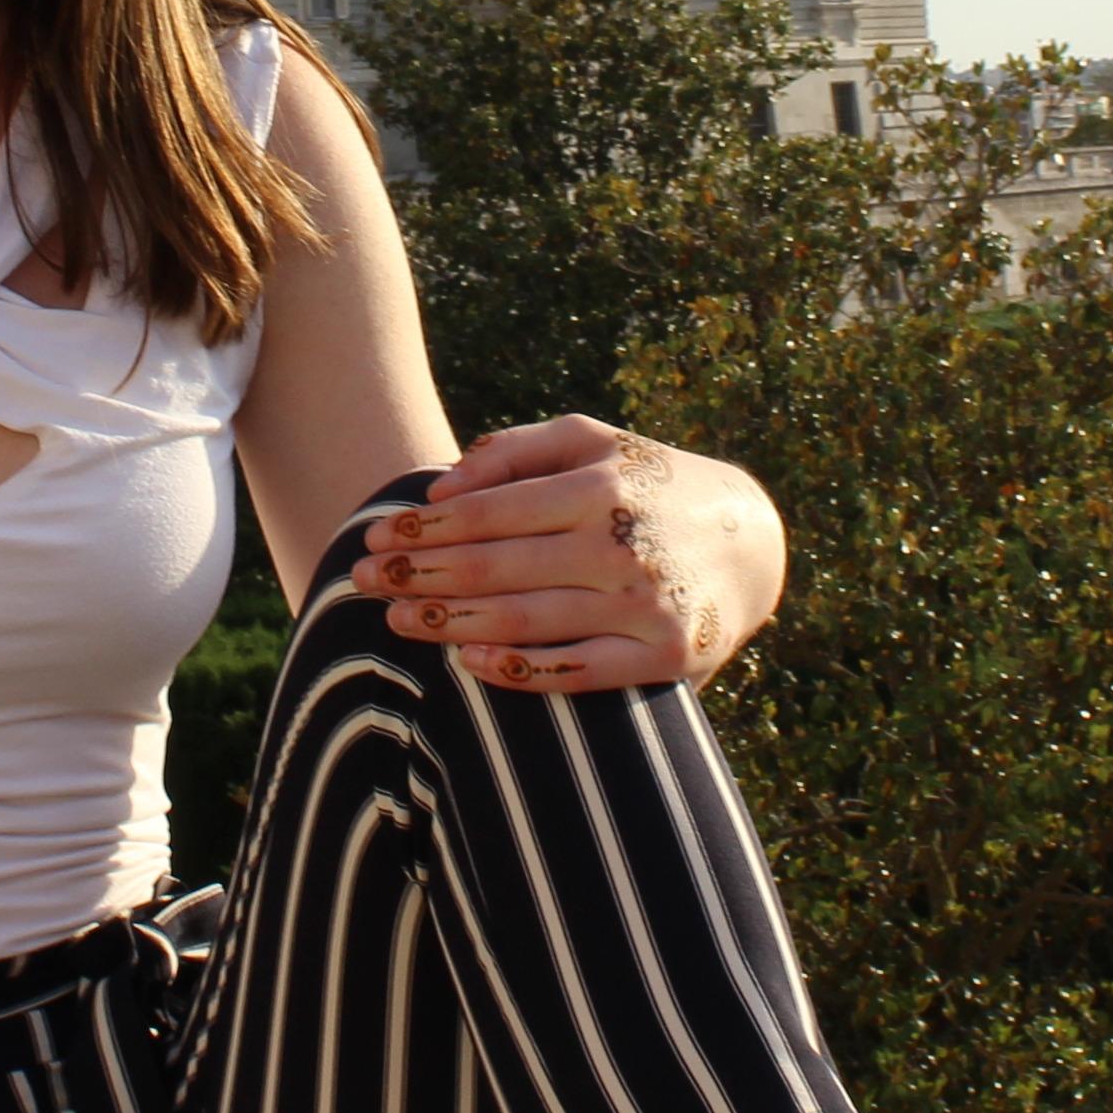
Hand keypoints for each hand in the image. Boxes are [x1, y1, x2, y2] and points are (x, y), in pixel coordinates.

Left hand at [353, 416, 780, 691]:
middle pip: (498, 568)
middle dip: (420, 576)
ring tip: (397, 621)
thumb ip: (517, 450)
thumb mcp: (594, 441)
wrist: (751, 542)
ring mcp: (645, 605)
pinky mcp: (666, 658)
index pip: (490, 512)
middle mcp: (622, 545)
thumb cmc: (647, 484)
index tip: (376, 537)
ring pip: (528, 621)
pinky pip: (579, 671)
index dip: (425, 529)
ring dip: (451, 624)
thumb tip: (444, 485)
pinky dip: (520, 669)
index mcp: (601, 485)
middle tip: (361, 582)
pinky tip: (469, 662)